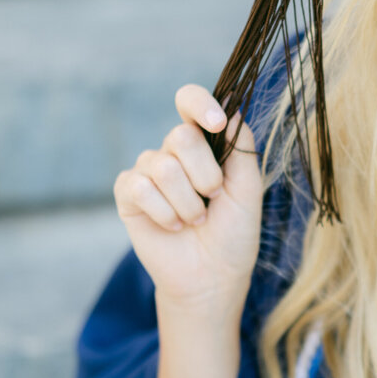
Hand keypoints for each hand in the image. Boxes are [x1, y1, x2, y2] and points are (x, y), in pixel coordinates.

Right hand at [114, 85, 263, 319]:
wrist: (213, 276)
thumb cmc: (234, 233)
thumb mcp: (248, 188)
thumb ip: (242, 147)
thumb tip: (233, 109)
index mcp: (204, 143)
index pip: (190, 101)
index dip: (199, 104)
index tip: (216, 123)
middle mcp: (173, 151)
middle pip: (181, 136)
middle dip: (205, 174)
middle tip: (213, 199)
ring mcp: (148, 171)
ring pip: (163, 166)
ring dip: (188, 202)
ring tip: (196, 220)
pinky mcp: (128, 194)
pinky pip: (140, 188)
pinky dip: (165, 213)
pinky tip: (175, 226)